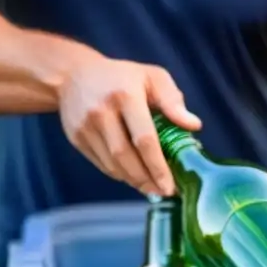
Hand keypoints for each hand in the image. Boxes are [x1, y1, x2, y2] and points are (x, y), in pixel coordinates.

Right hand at [58, 53, 200, 195]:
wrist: (72, 75)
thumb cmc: (122, 77)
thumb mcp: (152, 77)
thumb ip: (173, 101)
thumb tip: (194, 125)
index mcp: (125, 95)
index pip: (144, 138)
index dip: (158, 166)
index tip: (170, 185)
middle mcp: (102, 112)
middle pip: (125, 157)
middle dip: (146, 180)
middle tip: (163, 191)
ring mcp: (85, 126)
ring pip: (112, 165)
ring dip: (134, 181)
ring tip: (152, 188)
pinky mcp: (77, 138)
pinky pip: (102, 165)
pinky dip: (120, 175)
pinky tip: (134, 176)